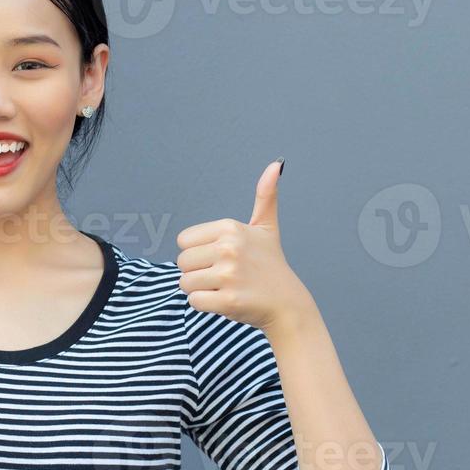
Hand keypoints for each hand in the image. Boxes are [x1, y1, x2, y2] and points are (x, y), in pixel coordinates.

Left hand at [175, 159, 313, 333]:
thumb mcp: (266, 227)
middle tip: (223, 275)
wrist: (287, 303)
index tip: (220, 257)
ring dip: (201, 289)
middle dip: (197, 272)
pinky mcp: (228, 300)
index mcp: (230, 228)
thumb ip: (265, 196)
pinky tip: (226, 300)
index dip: (198, 252)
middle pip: (182, 262)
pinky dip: (206, 305)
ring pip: (186, 283)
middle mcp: (229, 248)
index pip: (184, 241)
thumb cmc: (271, 264)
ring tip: (225, 287)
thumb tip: (275, 164)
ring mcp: (229, 275)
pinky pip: (195, 301)